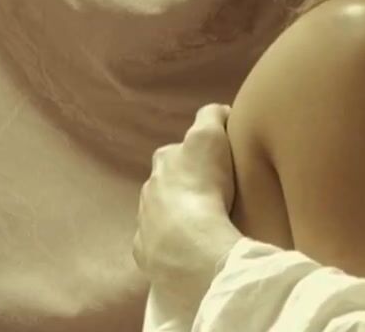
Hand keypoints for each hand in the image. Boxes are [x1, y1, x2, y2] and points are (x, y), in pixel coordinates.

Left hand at [133, 104, 244, 317]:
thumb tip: (219, 110)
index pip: (178, 151)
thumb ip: (212, 116)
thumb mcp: (210, 136)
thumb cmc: (202, 185)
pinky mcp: (147, 253)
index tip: (215, 163)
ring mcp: (145, 224)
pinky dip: (171, 246)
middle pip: (167, 184)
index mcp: (164, 161)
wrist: (189, 244)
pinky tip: (188, 251)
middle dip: (183, 188)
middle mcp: (148, 190)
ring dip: (177, 218)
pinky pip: (159, 247)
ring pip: (160, 216)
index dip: (196, 154)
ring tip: (202, 227)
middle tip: (211, 196)